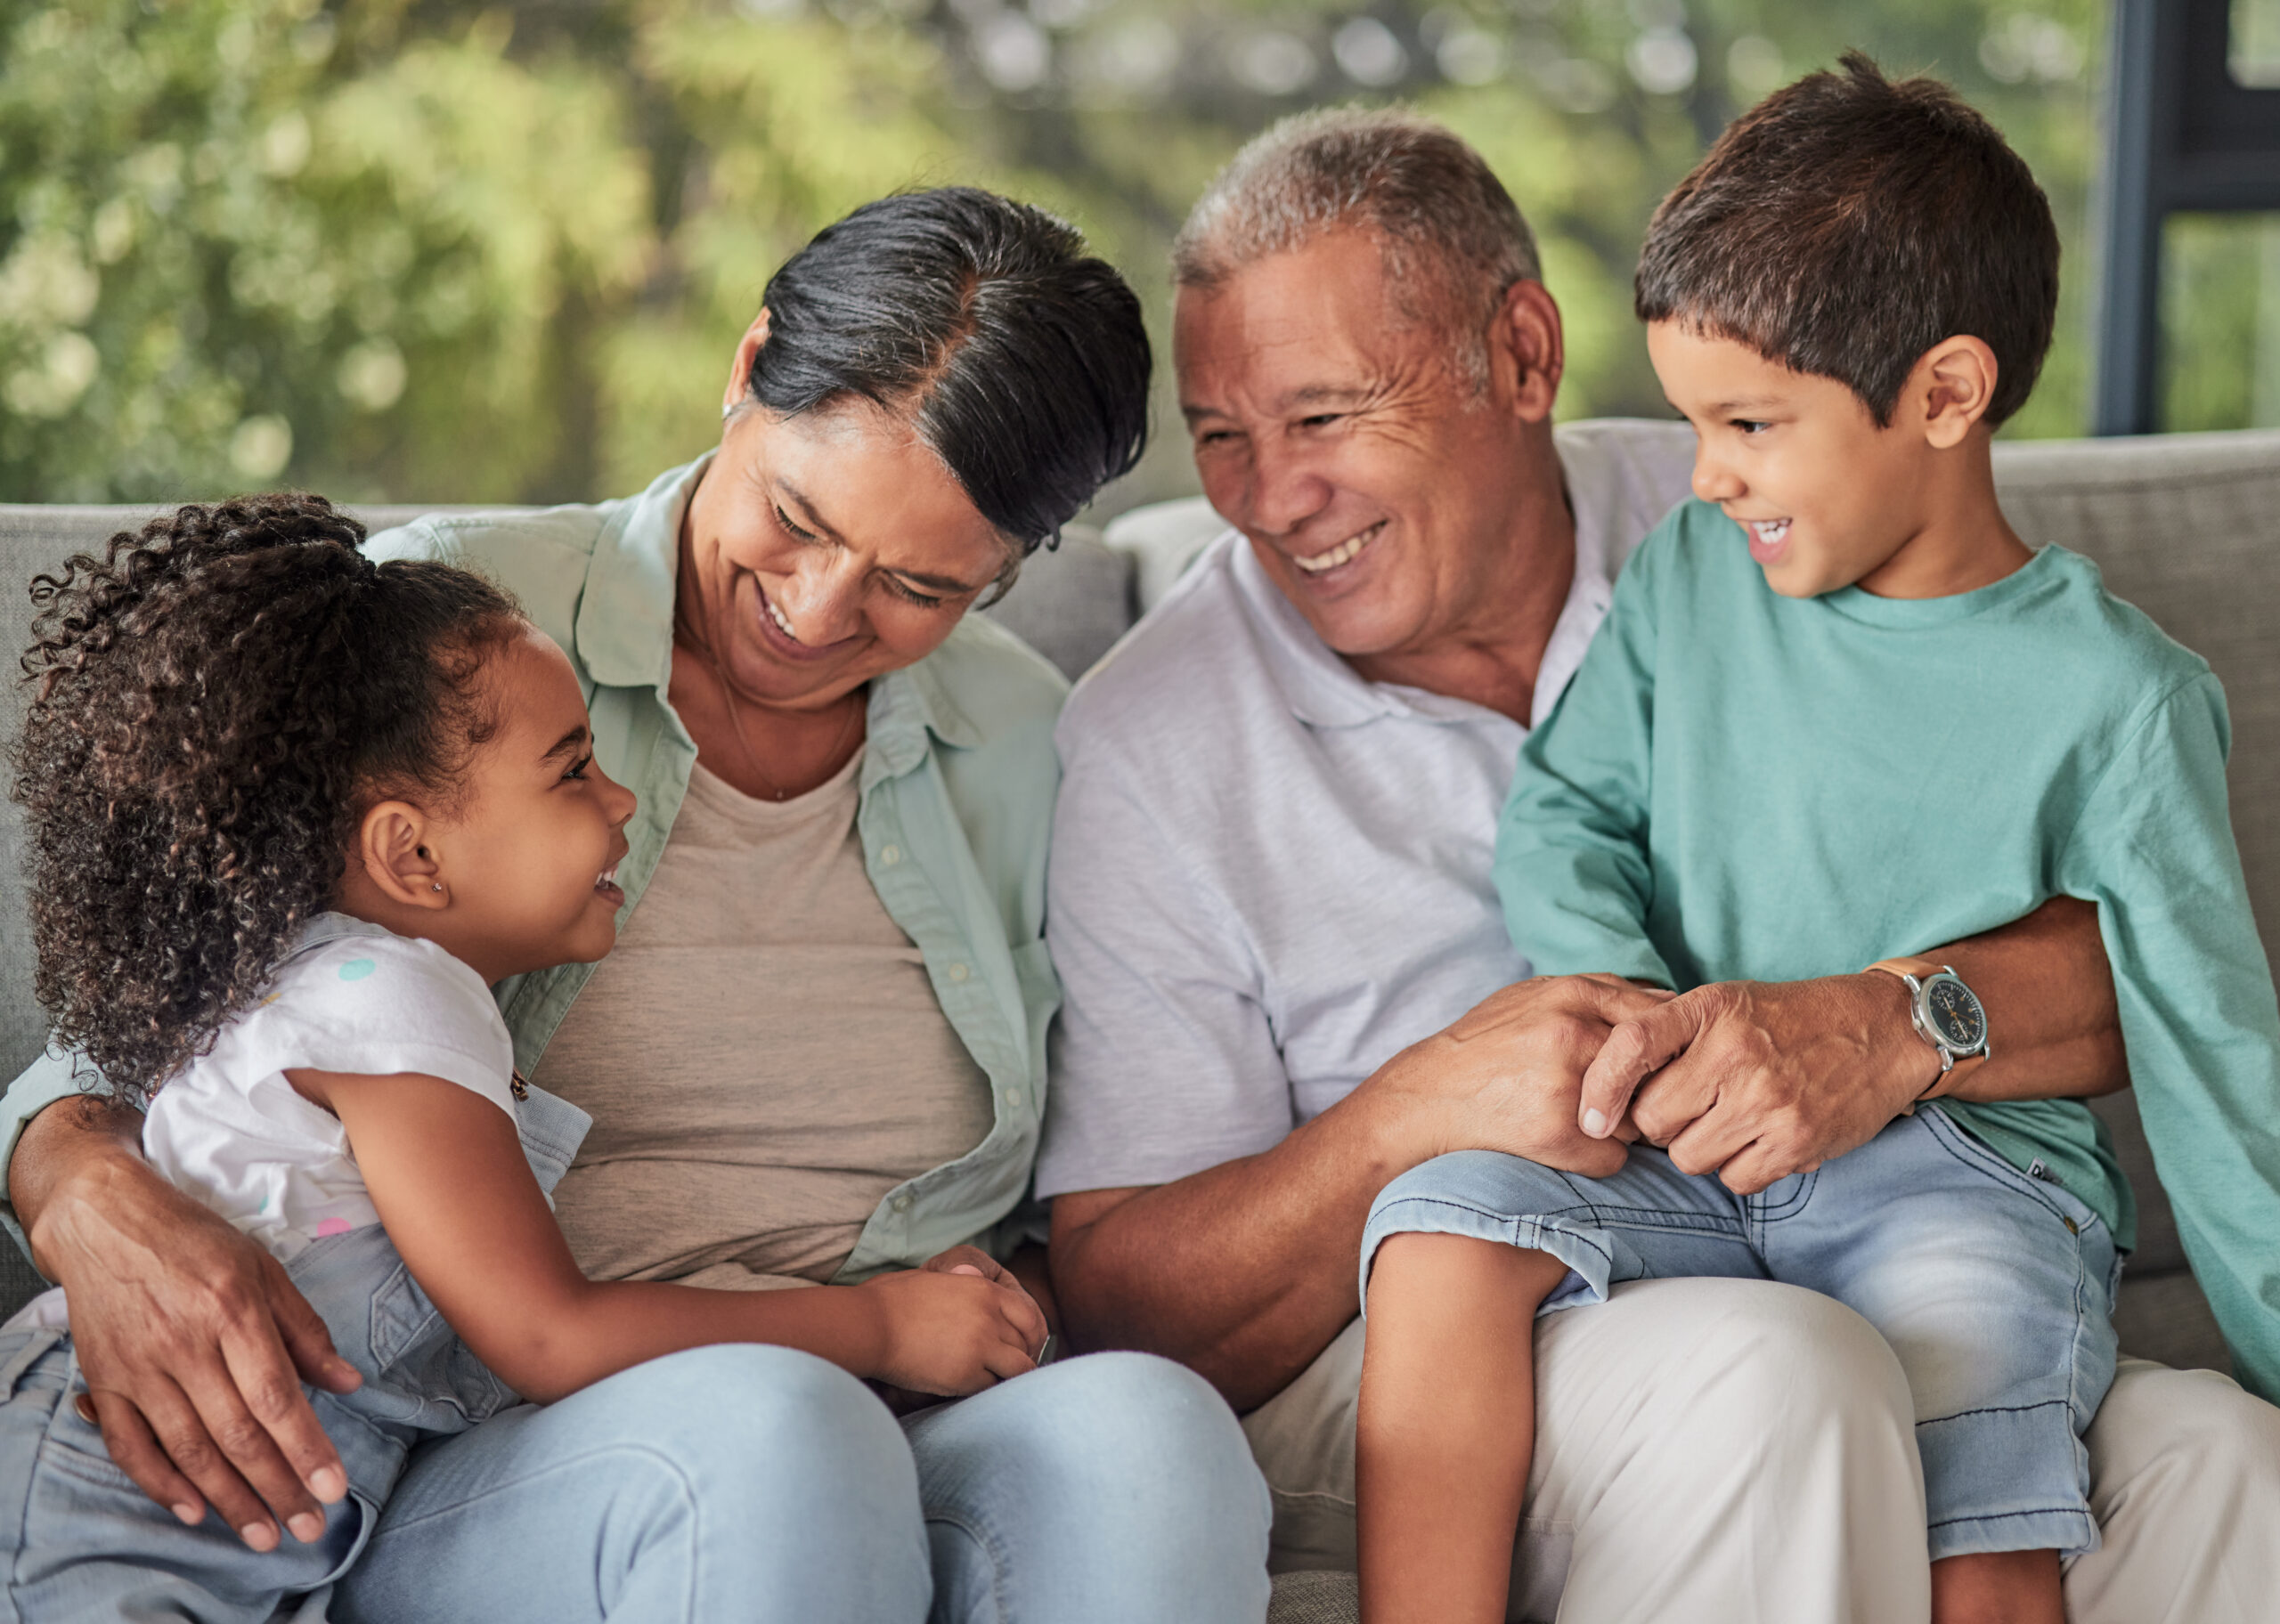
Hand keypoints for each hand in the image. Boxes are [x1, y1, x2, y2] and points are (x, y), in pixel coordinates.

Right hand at [32, 1146, 362, 1549]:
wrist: (105, 1221)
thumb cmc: (196, 1241)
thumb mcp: (263, 1268)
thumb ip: (305, 1329)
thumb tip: (348, 1383)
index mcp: (233, 1311)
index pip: (276, 1396)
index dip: (306, 1447)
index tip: (333, 1488)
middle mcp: (185, 1344)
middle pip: (237, 1433)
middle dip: (277, 1487)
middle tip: (307, 1528)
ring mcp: (139, 1367)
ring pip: (189, 1448)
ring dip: (229, 1498)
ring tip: (263, 1532)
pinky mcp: (104, 1380)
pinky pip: (130, 1445)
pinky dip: (160, 1482)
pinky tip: (193, 1510)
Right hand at [856, 1263, 1048, 1396]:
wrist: (870, 1324)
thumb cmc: (892, 1300)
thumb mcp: (938, 1279)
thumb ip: (966, 1286)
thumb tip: (975, 1280)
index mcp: (984, 1290)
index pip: (1029, 1317)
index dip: (1028, 1334)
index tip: (1020, 1346)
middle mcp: (990, 1318)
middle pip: (1025, 1345)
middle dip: (1018, 1357)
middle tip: (1007, 1369)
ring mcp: (981, 1347)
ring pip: (1017, 1370)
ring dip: (1007, 1376)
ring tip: (991, 1380)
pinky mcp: (966, 1375)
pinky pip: (991, 1388)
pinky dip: (985, 1390)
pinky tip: (969, 1388)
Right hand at [1379, 974, 1676, 1178]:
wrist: (1427, 1098)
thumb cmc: (1484, 1046)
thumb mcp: (1533, 997)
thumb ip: (1594, 994)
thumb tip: (1663, 1003)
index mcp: (1572, 994)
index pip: (1657, 1019)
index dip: (1662, 1047)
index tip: (1654, 1064)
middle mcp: (1574, 1034)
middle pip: (1656, 1069)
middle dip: (1650, 1088)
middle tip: (1628, 1099)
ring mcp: (1567, 1084)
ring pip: (1640, 1116)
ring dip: (1624, 1126)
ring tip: (1584, 1121)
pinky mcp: (1557, 1133)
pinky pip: (1614, 1158)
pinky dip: (1598, 1159)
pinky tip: (1566, 1146)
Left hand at [1576, 975, 1940, 1193]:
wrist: (1884, 1031)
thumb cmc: (1791, 1019)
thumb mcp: (1727, 1003)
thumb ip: (1671, 1036)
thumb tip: (1605, 1091)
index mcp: (1711, 1010)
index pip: (1631, 1047)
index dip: (1600, 1089)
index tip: (1592, 1120)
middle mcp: (1736, 1053)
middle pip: (1654, 1120)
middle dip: (1660, 1125)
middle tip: (1689, 1110)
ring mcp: (1767, 1100)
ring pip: (1690, 1158)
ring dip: (1700, 1149)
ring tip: (1728, 1121)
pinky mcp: (1796, 1140)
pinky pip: (1735, 1179)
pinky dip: (1739, 1169)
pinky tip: (1758, 1139)